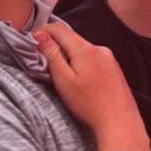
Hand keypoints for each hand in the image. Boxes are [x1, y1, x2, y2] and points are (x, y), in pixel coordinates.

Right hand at [35, 21, 149, 150]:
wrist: (119, 121)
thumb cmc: (90, 105)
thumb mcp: (64, 80)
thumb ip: (51, 55)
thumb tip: (40, 35)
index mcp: (86, 49)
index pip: (59, 28)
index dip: (42, 31)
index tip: (31, 40)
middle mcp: (100, 49)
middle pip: (71, 38)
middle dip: (55, 44)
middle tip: (42, 58)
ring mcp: (109, 58)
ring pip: (82, 48)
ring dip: (69, 54)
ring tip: (60, 73)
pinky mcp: (114, 68)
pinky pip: (93, 57)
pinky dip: (81, 62)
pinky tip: (80, 80)